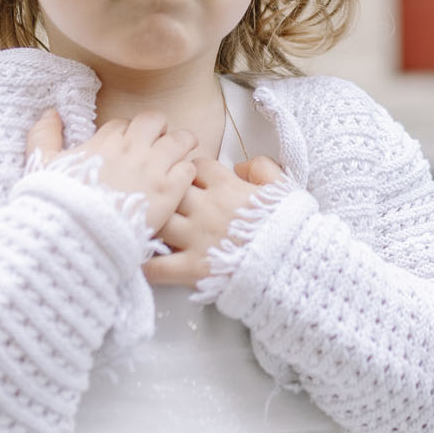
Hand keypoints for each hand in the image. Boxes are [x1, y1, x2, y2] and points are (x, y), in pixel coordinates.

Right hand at [26, 108, 197, 232]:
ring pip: (181, 140)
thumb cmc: (58, 204)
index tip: (125, 147)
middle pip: (156, 121)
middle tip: (158, 145)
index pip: (123, 123)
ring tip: (179, 156)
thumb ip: (44, 136)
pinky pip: (189, 168)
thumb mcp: (42, 165)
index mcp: (105, 141)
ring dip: (181, 145)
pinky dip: (186, 172)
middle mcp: (133, 148)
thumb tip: (49, 112)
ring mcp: (154, 168)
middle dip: (158, 130)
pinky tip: (180, 183)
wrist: (77, 237)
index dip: (126, 134)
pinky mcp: (170, 191)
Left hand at [145, 155, 288, 287]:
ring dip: (153, 224)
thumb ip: (261, 167)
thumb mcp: (283, 186)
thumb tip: (240, 165)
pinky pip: (159, 267)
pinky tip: (140, 262)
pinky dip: (147, 265)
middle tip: (166, 203)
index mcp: (227, 187)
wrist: (293, 262)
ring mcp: (196, 238)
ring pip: (159, 222)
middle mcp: (206, 208)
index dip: (190, 171)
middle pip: (170, 191)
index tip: (192, 181)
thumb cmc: (289, 224)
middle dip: (166, 195)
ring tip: (150, 228)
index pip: (195, 167)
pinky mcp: (193, 267)